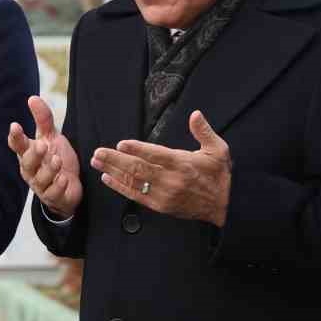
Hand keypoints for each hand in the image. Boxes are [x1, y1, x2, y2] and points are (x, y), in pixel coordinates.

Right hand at [8, 95, 82, 218]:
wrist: (69, 187)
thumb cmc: (55, 159)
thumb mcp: (51, 138)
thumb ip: (43, 120)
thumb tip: (32, 98)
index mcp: (28, 154)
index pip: (17, 145)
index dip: (15, 137)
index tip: (15, 125)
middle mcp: (31, 170)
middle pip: (27, 163)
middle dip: (33, 154)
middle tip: (42, 145)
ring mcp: (42, 185)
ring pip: (40, 179)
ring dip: (49, 170)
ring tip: (57, 160)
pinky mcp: (54, 196)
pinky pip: (53, 193)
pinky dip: (58, 186)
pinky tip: (64, 179)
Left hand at [92, 110, 230, 225]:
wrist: (223, 207)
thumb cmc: (219, 175)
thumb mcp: (219, 150)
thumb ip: (204, 131)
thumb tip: (195, 114)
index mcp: (184, 164)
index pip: (157, 155)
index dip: (138, 150)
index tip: (121, 144)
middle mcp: (171, 180)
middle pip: (139, 169)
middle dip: (116, 160)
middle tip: (99, 152)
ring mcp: (164, 195)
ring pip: (134, 182)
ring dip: (113, 171)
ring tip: (97, 162)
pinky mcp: (160, 206)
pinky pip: (136, 196)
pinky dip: (120, 187)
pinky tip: (107, 178)